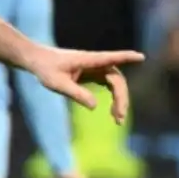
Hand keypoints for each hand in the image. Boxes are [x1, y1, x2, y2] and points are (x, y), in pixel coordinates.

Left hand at [25, 45, 142, 119]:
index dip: (126, 57)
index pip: (110, 58)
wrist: (37, 62)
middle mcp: (95, 63)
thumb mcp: (57, 84)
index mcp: (88, 60)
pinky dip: (113, 99)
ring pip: (115, 84)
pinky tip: (113, 113)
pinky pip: (109, 86)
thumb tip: (95, 106)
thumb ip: (76, 94)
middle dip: (121, 98)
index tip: (141, 57)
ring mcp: (95, 68)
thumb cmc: (45, 69)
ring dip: (120, 100)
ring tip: (118, 120)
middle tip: (119, 118)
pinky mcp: (92, 74)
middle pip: (117, 79)